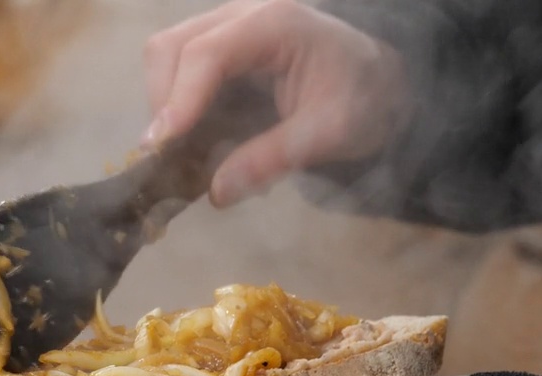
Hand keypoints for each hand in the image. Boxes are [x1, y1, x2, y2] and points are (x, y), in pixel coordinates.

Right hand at [142, 0, 411, 206]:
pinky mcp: (219, 51)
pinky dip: (177, 109)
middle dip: (163, 103)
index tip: (162, 146)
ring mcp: (225, 29)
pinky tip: (195, 143)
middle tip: (169, 156)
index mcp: (273, 24)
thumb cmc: (362, 98)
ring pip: (165, 57)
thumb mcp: (329, 133)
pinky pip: (178, 73)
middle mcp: (240, 16)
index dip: (178, 100)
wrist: (379, 82)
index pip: (206, 54)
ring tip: (182, 152)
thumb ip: (272, 159)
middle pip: (170, 48)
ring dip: (164, 106)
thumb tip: (217, 192)